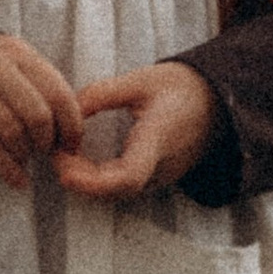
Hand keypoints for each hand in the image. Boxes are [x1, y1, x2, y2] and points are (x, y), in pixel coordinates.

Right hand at [0, 34, 83, 189]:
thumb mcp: (21, 67)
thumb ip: (46, 90)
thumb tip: (72, 134)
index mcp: (19, 54)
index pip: (58, 94)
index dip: (72, 126)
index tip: (72, 144)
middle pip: (36, 115)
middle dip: (47, 141)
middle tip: (46, 150)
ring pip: (11, 132)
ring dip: (25, 154)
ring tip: (27, 157)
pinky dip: (7, 169)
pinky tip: (17, 178)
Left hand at [56, 62, 219, 199]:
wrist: (218, 103)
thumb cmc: (182, 88)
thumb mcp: (141, 80)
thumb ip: (102, 94)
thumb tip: (65, 110)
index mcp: (159, 138)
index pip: (128, 176)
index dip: (93, 182)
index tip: (64, 172)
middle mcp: (161, 165)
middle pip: (116, 191)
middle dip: (80, 179)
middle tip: (53, 154)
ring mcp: (161, 176)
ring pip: (118, 193)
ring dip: (86, 180)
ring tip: (62, 154)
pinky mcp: (156, 178)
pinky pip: (124, 188)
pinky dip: (98, 179)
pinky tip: (80, 160)